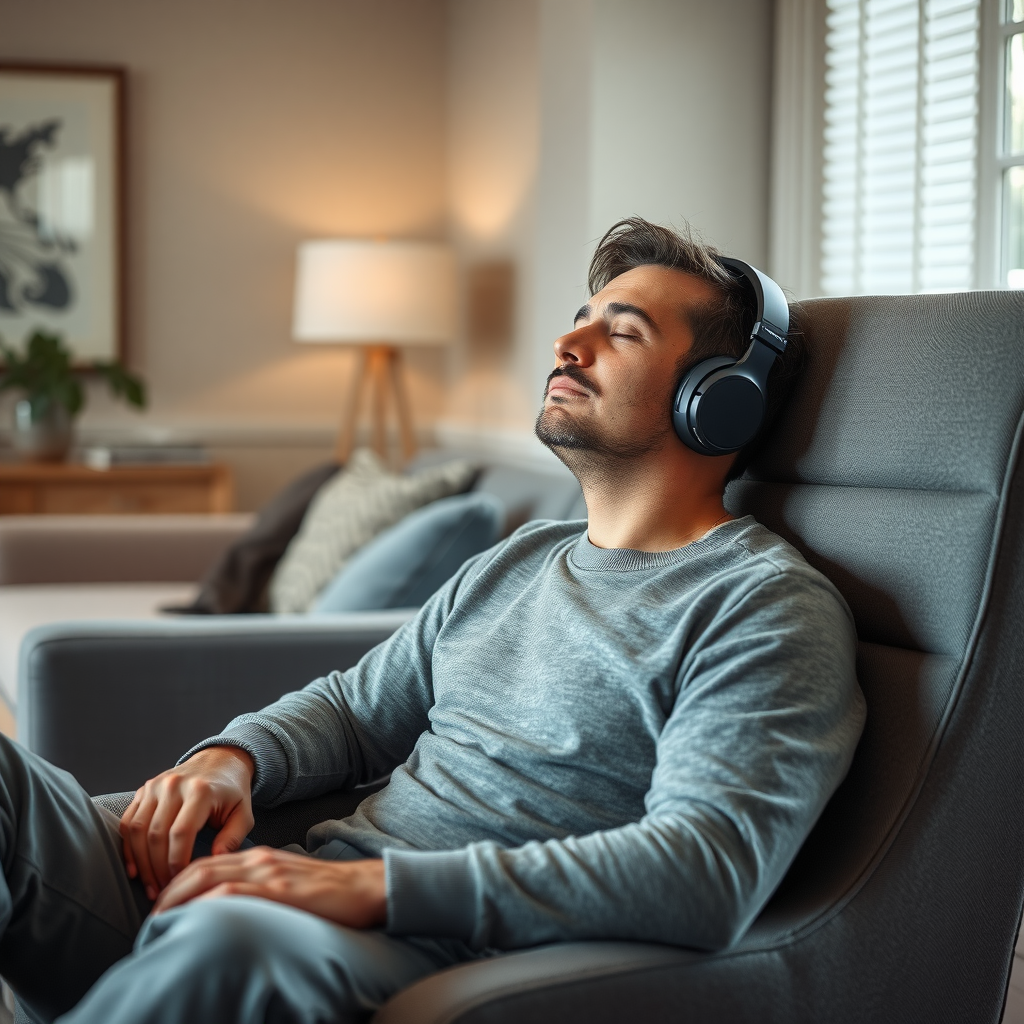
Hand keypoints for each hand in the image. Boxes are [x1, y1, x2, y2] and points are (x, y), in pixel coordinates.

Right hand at [120, 746, 254, 900]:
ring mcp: (155, 785)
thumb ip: (233, 838)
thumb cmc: (232, 793)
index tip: (181, 882)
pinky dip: (127, 848)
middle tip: (164, 892)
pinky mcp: (144, 789)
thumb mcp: (243, 814)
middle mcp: (174, 785)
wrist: (219, 761)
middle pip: (156, 835)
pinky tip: (135, 870)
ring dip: (140, 863)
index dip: (177, 862)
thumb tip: (215, 860)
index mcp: (200, 791)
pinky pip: (128, 822)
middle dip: (157, 869)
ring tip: (150, 886)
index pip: (180, 833)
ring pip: (137, 831)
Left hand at [151, 847, 387, 928]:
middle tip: (150, 918)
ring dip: (178, 898)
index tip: (161, 907)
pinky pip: (234, 892)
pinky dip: (207, 903)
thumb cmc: (328, 894)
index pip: (207, 864)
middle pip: (200, 868)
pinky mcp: (279, 890)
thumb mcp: (287, 886)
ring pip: (210, 877)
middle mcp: (259, 859)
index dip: (178, 884)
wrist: (364, 888)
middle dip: (169, 892)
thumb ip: (260, 891)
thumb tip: (229, 913)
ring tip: (159, 922)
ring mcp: (269, 872)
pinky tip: (192, 918)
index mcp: (259, 857)